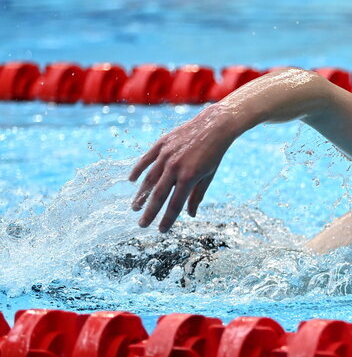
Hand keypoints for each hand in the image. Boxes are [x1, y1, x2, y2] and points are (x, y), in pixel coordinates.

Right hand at [129, 106, 236, 231]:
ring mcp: (166, 154)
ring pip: (149, 179)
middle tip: (141, 225)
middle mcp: (175, 167)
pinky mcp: (161, 144)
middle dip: (149, 212)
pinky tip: (131, 181)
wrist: (214, 126)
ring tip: (135, 207)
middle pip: (158, 195)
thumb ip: (197, 196)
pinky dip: (138, 170)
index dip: (167, 219)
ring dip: (141, 195)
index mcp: (189, 177)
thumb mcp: (208, 176)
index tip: (160, 230)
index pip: (175, 204)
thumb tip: (190, 215)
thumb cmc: (214, 154)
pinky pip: (146, 160)